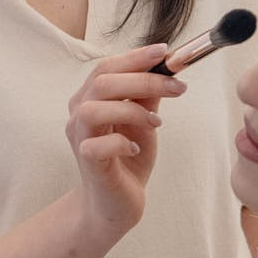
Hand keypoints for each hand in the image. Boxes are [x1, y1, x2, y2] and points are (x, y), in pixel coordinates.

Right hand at [66, 43, 186, 237]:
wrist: (115, 204)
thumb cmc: (128, 160)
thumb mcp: (144, 122)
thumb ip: (147, 96)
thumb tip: (166, 67)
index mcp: (90, 99)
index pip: (107, 68)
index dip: (135, 57)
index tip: (165, 52)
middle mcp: (79, 115)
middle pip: (102, 82)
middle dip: (144, 79)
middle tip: (178, 87)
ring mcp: (80, 140)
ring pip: (93, 109)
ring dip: (132, 110)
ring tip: (157, 122)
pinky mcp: (87, 164)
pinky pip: (97, 146)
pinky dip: (122, 142)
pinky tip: (136, 148)